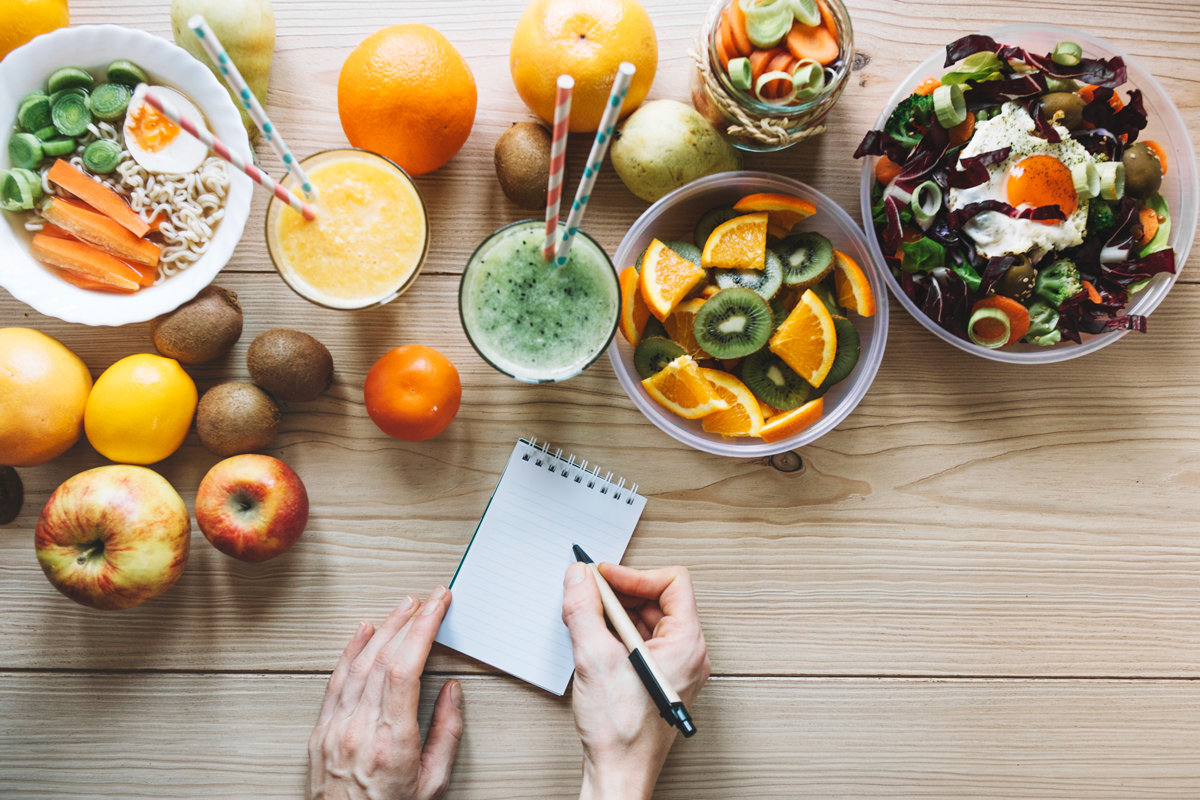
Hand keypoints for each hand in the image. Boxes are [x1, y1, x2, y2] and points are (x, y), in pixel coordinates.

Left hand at [307, 588, 462, 799]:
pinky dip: (349, 651)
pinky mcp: (320, 733)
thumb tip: (451, 691)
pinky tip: (363, 631)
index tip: (438, 606)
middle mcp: (359, 731)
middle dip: (409, 620)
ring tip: (403, 607)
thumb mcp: (433, 783)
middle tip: (429, 598)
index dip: (423, 629)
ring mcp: (335, 730)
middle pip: (383, 658)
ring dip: (383, 629)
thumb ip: (446, 733)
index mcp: (392, 743)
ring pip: (358, 664)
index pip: (406, 668)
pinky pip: (335, 682)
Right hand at [561, 562, 709, 799]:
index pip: (672, 582)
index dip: (635, 574)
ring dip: (616, 614)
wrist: (620, 774)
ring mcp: (674, 669)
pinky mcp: (659, 680)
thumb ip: (584, 610)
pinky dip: (617, 635)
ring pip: (647, 622)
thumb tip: (579, 578)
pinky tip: (594, 641)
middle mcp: (687, 654)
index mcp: (686, 643)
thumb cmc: (621, 731)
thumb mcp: (595, 658)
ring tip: (586, 618)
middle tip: (589, 593)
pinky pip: (641, 643)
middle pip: (658, 600)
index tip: (604, 576)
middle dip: (621, 593)